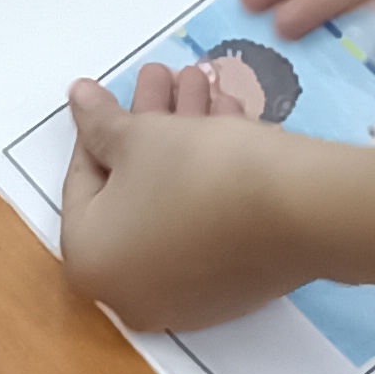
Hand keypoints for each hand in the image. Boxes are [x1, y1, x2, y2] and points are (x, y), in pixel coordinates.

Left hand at [59, 62, 304, 333]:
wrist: (297, 210)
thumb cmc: (195, 171)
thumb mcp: (138, 136)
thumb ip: (98, 121)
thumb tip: (77, 100)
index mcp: (93, 263)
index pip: (82, 183)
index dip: (98, 128)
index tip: (110, 94)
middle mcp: (133, 293)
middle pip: (133, 190)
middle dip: (150, 125)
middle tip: (164, 76)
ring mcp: (185, 297)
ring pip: (173, 201)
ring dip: (183, 137)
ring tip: (202, 80)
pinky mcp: (231, 287)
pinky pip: (205, 221)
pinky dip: (209, 174)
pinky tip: (227, 119)